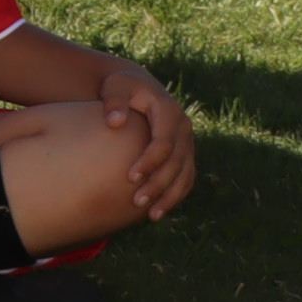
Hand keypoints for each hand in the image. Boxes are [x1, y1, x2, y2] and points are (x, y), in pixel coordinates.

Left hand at [94, 56, 198, 217]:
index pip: (163, 143)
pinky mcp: (185, 153)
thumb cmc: (121, 86)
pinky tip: (159, 211)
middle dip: (158, 184)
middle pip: (176, 163)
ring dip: (169, 196)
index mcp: (169, 112)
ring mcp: (187, 142)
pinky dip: (175, 195)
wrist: (137, 86)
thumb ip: (114, 100)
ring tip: (151, 215)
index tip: (129, 178)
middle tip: (137, 202)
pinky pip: (185, 178)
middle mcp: (184, 128)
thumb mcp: (115, 86)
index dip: (149, 161)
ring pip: (185, 174)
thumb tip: (115, 122)